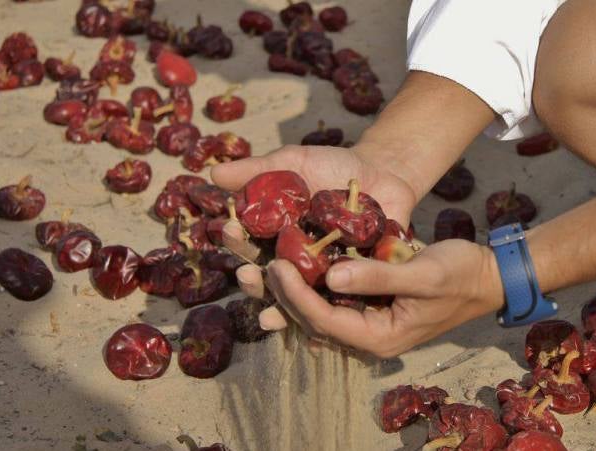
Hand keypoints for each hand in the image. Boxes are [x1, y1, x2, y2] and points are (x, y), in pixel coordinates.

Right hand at [211, 143, 419, 306]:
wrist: (382, 172)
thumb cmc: (332, 166)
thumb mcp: (294, 162)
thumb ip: (258, 170)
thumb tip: (213, 173)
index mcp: (274, 236)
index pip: (248, 244)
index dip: (236, 240)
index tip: (228, 230)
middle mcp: (295, 261)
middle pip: (269, 279)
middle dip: (255, 282)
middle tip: (247, 277)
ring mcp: (323, 275)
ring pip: (301, 298)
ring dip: (284, 307)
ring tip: (271, 317)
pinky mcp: (354, 283)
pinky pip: (342, 301)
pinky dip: (331, 311)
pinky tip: (319, 325)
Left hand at [264, 239, 503, 357]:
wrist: (486, 276)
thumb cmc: (461, 275)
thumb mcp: (423, 274)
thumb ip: (380, 276)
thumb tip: (333, 275)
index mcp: (380, 337)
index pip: (326, 320)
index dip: (297, 294)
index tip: (276, 265)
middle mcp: (367, 335)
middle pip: (312, 320)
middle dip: (280, 296)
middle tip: (251, 269)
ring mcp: (366, 321)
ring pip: (315, 311)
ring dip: (286, 292)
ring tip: (257, 268)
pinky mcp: (367, 305)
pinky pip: (329, 299)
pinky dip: (308, 283)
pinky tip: (288, 262)